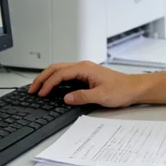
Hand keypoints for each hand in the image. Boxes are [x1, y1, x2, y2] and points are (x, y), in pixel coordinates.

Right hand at [28, 61, 145, 107]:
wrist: (133, 88)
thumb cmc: (121, 90)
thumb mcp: (101, 96)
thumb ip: (82, 97)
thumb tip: (66, 98)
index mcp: (85, 68)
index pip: (60, 73)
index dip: (48, 84)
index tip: (40, 93)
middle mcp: (83, 67)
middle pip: (56, 68)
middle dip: (42, 78)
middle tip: (32, 89)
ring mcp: (84, 70)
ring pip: (60, 70)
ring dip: (48, 78)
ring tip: (38, 88)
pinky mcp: (85, 76)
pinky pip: (66, 75)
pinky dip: (55, 80)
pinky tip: (52, 88)